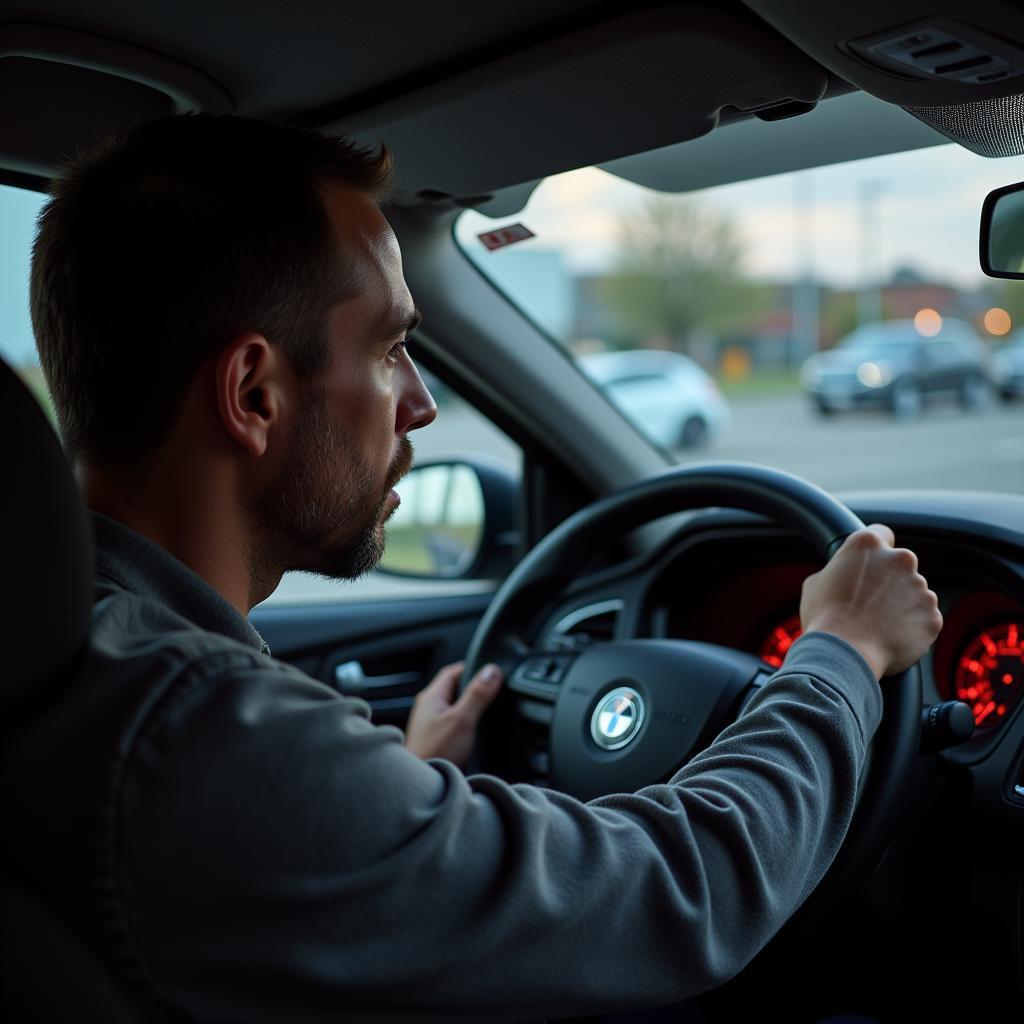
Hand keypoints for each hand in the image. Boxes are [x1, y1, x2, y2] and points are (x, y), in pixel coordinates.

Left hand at [404, 661, 502, 766]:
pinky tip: (475, 732)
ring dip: (469, 706)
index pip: (453, 671)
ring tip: (487, 709)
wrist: (421, 788)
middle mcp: (428, 708)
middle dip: (474, 687)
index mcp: (431, 697)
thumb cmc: (435, 753)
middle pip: (454, 688)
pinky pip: (453, 723)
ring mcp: (430, 725)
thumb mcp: (462, 719)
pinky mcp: (435, 740)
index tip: (491, 671)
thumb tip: (492, 671)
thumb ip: (478, 694)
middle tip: (493, 689)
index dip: (473, 667)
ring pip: (454, 707)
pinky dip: (465, 722)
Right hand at [800, 524, 942, 678]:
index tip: (870, 565)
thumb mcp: (815, 583)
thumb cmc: (824, 618)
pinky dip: (912, 627)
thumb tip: (841, 576)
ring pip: (914, 592)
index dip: (875, 551)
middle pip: (900, 565)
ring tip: (878, 624)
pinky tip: (890, 637)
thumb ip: (837, 570)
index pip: (882, 534)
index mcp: (868, 545)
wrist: (843, 654)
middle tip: (870, 601)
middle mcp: (900, 559)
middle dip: (890, 580)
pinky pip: (924, 618)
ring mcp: (920, 588)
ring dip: (902, 604)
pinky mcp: (932, 616)